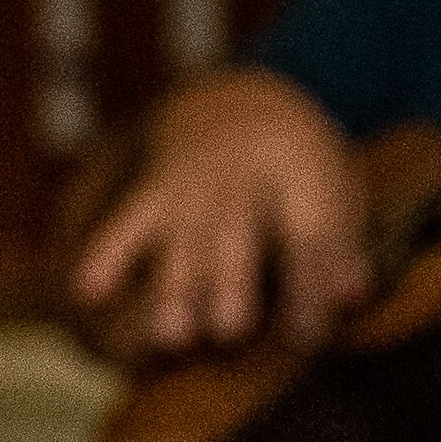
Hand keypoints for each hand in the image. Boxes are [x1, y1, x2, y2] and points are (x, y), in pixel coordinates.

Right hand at [71, 72, 369, 359]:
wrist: (231, 102)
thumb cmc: (298, 169)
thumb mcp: (335, 189)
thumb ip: (343, 248)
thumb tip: (351, 297)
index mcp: (299, 173)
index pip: (305, 235)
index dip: (307, 285)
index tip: (305, 335)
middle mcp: (242, 181)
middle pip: (233, 241)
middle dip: (227, 286)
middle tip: (229, 331)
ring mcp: (191, 191)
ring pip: (180, 248)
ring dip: (172, 290)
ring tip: (169, 338)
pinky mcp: (150, 199)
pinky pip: (123, 227)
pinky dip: (104, 257)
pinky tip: (89, 294)